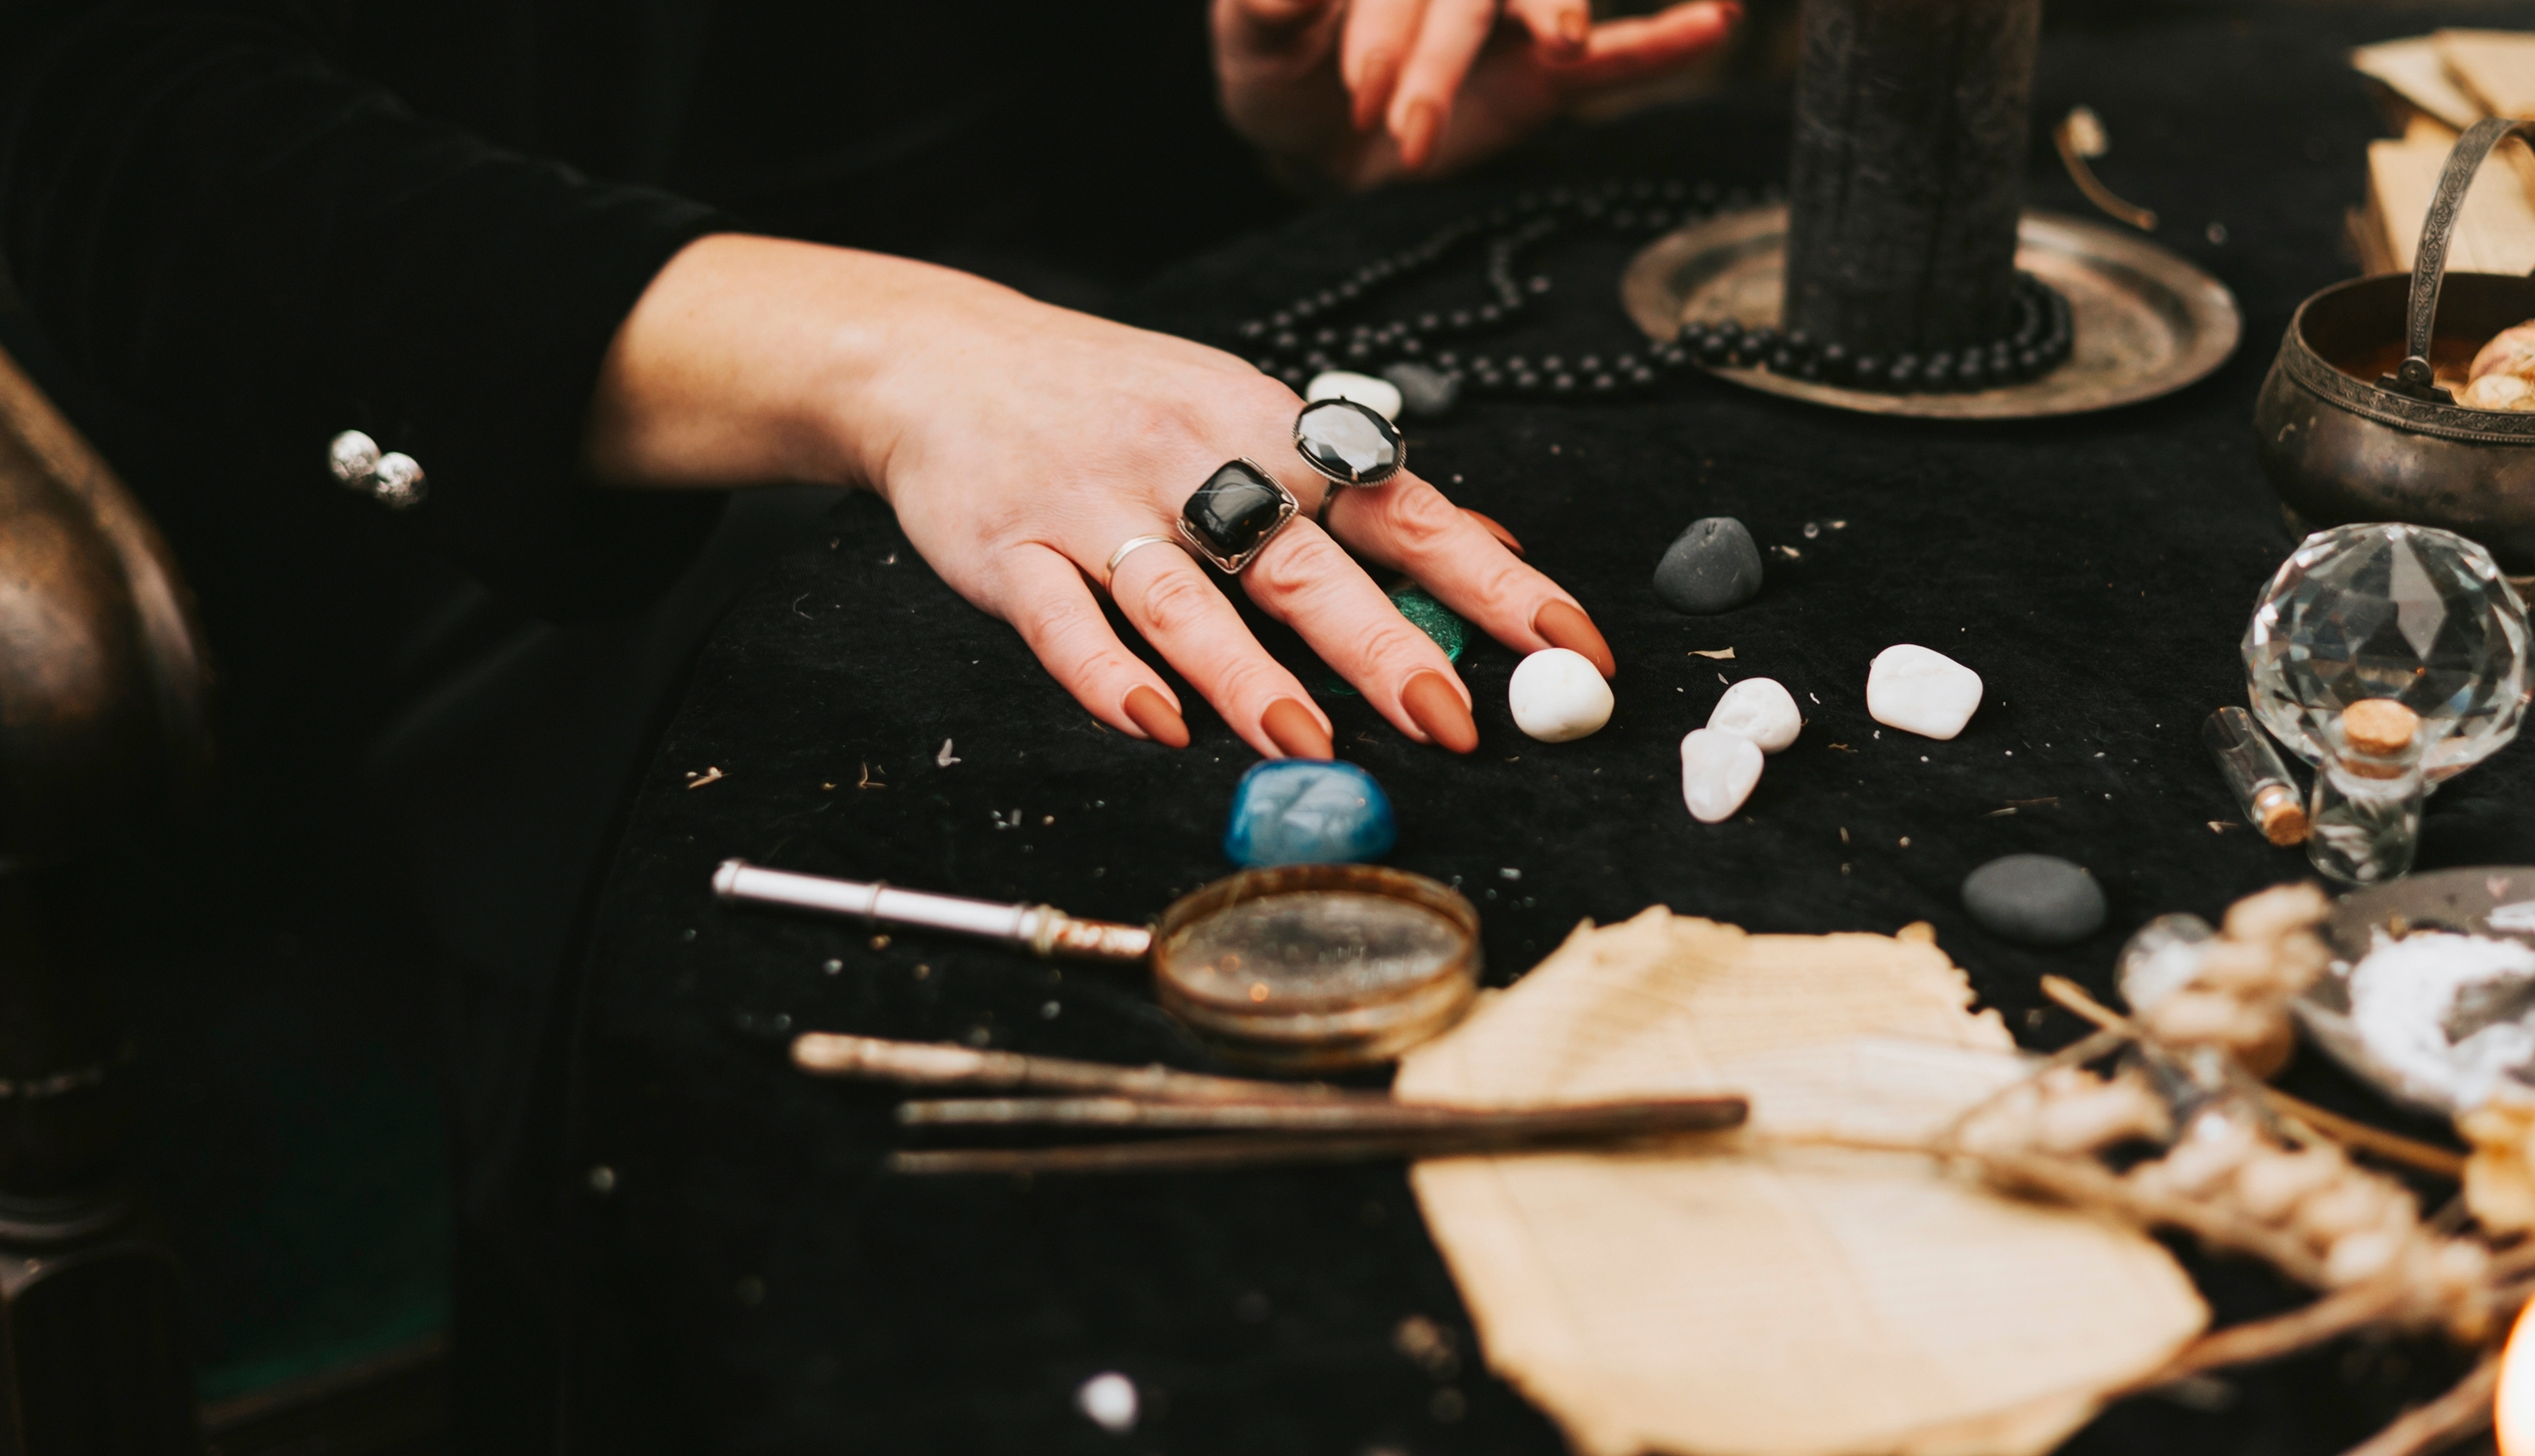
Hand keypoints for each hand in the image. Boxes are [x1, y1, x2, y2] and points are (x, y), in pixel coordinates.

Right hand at [583, 235, 1614, 758]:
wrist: (946, 358)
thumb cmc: (1116, 400)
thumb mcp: (1245, 415)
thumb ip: (1358, 492)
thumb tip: (1490, 549)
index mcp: (1270, 431)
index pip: (1402, 507)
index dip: (1490, 578)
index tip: (1569, 643)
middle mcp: (1196, 463)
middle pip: (1301, 558)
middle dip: (1382, 638)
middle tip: (1449, 714)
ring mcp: (1101, 507)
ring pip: (1184, 597)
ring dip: (1246, 672)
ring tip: (1308, 740)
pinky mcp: (1014, 552)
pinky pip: (1063, 622)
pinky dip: (1105, 674)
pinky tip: (1153, 724)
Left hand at [1214, 0, 1740, 190]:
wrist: (1316, 129)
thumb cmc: (1278, 64)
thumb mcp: (1253, 39)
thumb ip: (1264, 8)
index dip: (1385, 27)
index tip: (1360, 87)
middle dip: (1460, 46)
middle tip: (1457, 96)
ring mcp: (1513, 14)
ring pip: (1551, 4)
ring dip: (1564, 14)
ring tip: (1570, 42)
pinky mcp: (1547, 74)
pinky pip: (1617, 59)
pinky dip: (1666, 43)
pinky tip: (1715, 20)